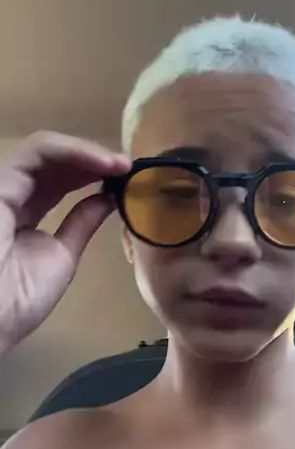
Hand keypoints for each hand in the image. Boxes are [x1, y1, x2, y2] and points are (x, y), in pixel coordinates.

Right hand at [0, 131, 129, 354]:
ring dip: (87, 152)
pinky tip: (103, 163)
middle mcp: (9, 194)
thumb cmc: (20, 298)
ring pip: (45, 150)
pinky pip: (37, 152)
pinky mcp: (0, 182)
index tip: (125, 179)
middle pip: (53, 162)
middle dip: (92, 160)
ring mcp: (2, 185)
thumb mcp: (62, 255)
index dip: (90, 174)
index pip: (57, 181)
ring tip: (120, 164)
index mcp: (20, 213)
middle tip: (128, 166)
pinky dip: (73, 151)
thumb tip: (107, 198)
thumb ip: (81, 223)